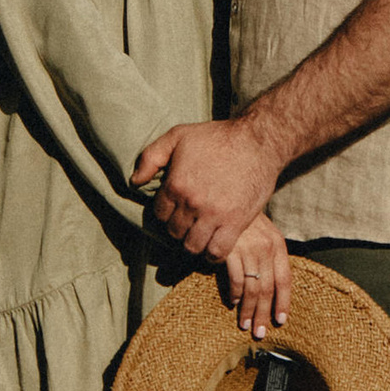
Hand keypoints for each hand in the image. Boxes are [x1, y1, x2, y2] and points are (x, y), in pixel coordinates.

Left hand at [130, 114, 277, 258]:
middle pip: (174, 232)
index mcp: (176, 183)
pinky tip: (212, 246)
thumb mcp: (177, 136)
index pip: (159, 214)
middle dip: (178, 229)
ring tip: (197, 235)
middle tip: (187, 223)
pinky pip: (217, 253)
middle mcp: (192, 203)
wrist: (255, 142)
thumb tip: (135, 181)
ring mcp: (213, 216)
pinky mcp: (235, 224)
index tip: (174, 210)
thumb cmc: (215, 137)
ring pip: (192, 246)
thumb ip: (151, 157)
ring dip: (193, 243)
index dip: (165, 213)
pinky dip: (212, 255)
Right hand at [217, 216, 290, 337]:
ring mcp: (248, 248)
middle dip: (264, 314)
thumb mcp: (262, 232)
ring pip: (253, 288)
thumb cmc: (242, 219)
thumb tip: (271, 289)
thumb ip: (268, 255)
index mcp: (277, 244)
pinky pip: (236, 279)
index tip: (280, 321)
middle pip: (268, 289)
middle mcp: (266, 247)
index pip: (285, 280)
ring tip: (245, 324)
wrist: (224, 194)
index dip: (283, 303)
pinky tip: (232, 301)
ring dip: (248, 310)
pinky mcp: (230, 249)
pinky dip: (235, 294)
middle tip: (260, 332)